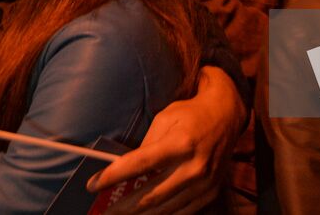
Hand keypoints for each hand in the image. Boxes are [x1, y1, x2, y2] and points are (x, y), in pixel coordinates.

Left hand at [87, 66, 246, 212]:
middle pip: (151, 195)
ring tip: (119, 214)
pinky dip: (162, 214)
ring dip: (139, 214)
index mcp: (181, 143)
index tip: (93, 184)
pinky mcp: (210, 193)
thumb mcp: (165, 118)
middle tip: (103, 211)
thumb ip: (147, 145)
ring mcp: (204, 183)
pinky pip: (181, 211)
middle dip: (123, 206)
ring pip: (165, 208)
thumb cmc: (190, 114)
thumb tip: (127, 169)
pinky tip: (146, 214)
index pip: (141, 164)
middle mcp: (195, 166)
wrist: (226, 116)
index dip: (114, 176)